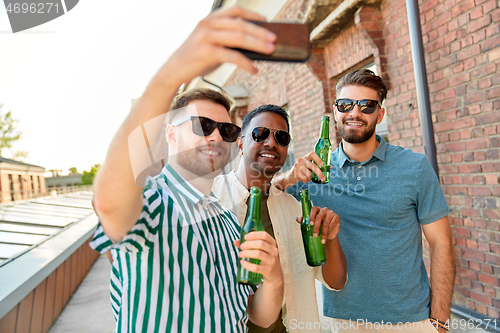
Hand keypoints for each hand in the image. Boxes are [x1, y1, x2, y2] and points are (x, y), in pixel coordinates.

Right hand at [159, 6, 275, 86]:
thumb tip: (254, 46)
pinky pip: (233, 56)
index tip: (265, 21)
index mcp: (209, 19)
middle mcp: (208, 24)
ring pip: (239, 38)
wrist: (173, 70)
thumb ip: (227, 41)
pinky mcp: (207, 52)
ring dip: (258, 45)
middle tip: (275, 39)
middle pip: (241, 25)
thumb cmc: (196, 59)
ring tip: (270, 51)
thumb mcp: (211, 44)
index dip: (252, 15)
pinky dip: (246, 63)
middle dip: (260, 32)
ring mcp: (207, 37)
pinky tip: (254, 70)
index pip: (235, 11)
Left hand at [233, 231, 282, 285]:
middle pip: (261, 244)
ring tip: (240, 254)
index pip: (264, 235)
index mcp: (272, 243)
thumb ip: (249, 244)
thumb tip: (236, 242)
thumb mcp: (262, 250)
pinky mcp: (268, 270)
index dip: (254, 235)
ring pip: (258, 254)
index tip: (245, 237)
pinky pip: (256, 267)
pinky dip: (247, 265)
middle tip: (241, 247)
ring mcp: (271, 261)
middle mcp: (273, 251)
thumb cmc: (267, 259)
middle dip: (248, 244)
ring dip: (246, 253)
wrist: (275, 274)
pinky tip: (243, 262)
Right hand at [287, 151, 325, 183]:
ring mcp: (297, 165)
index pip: (312, 154)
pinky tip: (301, 179)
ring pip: (309, 174)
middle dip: (319, 173)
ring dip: (309, 178)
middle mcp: (301, 160)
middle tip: (323, 179)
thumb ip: (318, 167)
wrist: (290, 177)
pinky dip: (305, 181)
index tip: (322, 164)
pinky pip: (304, 178)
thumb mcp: (309, 168)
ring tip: (306, 178)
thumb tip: (331, 167)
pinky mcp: (295, 172)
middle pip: (313, 166)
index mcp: (306, 157)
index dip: (318, 158)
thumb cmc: (302, 172)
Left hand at [296, 206, 339, 243]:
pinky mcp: (336, 217)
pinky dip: (329, 231)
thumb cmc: (318, 226)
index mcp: (317, 209)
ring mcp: (331, 213)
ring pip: (326, 223)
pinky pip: (332, 225)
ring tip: (322, 240)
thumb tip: (299, 219)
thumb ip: (303, 220)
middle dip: (316, 227)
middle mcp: (324, 210)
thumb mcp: (310, 224)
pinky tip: (327, 237)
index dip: (312, 215)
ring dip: (324, 233)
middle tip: (315, 235)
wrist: (328, 233)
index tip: (311, 224)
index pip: (314, 209)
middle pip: (319, 217)